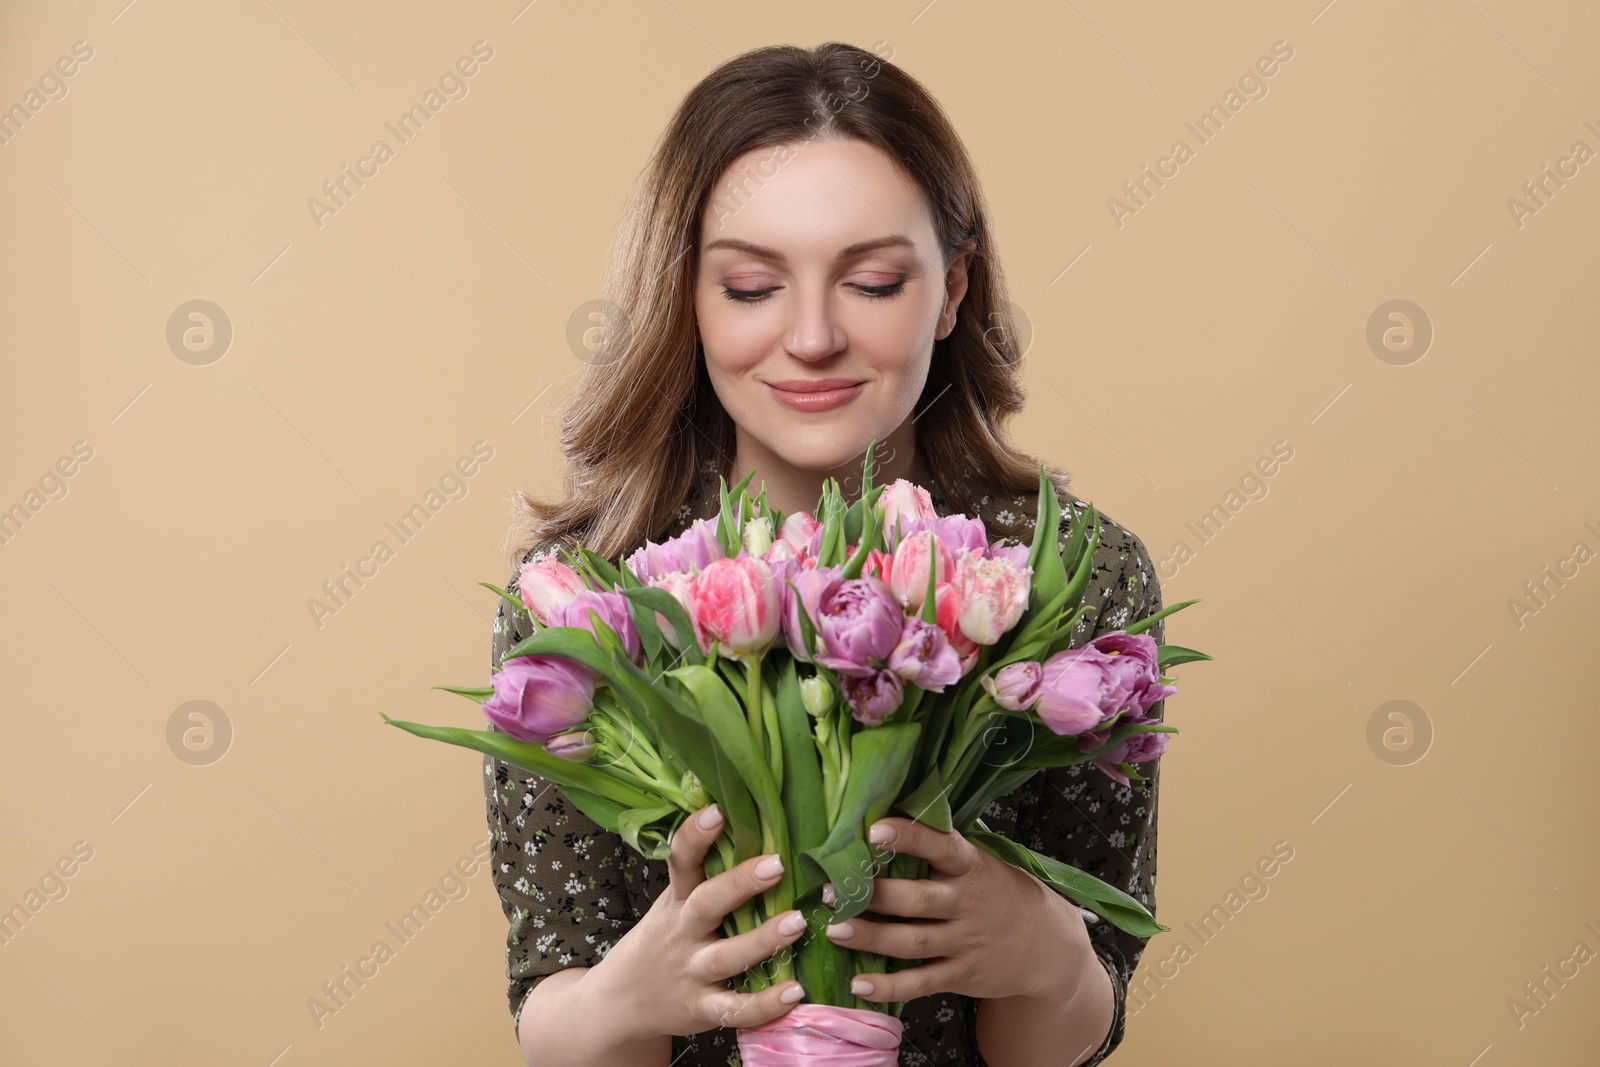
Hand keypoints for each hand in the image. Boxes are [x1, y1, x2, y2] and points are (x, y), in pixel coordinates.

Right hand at [584, 803, 807, 1040]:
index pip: (680, 861)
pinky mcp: (701, 1009)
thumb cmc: (663, 938)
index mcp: (678, 900)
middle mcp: (683, 932)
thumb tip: (751, 820)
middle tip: (778, 864)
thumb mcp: (674, 902)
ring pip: (727, 957)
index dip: (695, 835)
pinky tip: (795, 992)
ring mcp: (692, 972)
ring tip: (798, 922)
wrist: (621, 1001)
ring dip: (762, 940)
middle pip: (707, 904)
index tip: (717, 811)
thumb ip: (705, 874)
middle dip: (740, 883)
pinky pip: (735, 1009)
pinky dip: (765, 1004)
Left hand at [822, 817, 1091, 1003]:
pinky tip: (859, 984)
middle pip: (919, 900)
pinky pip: (921, 982)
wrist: (1049, 947)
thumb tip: (884, 822)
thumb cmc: (1000, 893)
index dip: (909, 837)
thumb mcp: (982, 864)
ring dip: (872, 937)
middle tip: (830, 890)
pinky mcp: (960, 975)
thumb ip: (942, 851)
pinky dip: (890, 986)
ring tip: (835, 930)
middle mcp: (967, 903)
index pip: (940, 846)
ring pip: (914, 941)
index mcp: (971, 867)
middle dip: (875, 896)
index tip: (875, 829)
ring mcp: (965, 942)